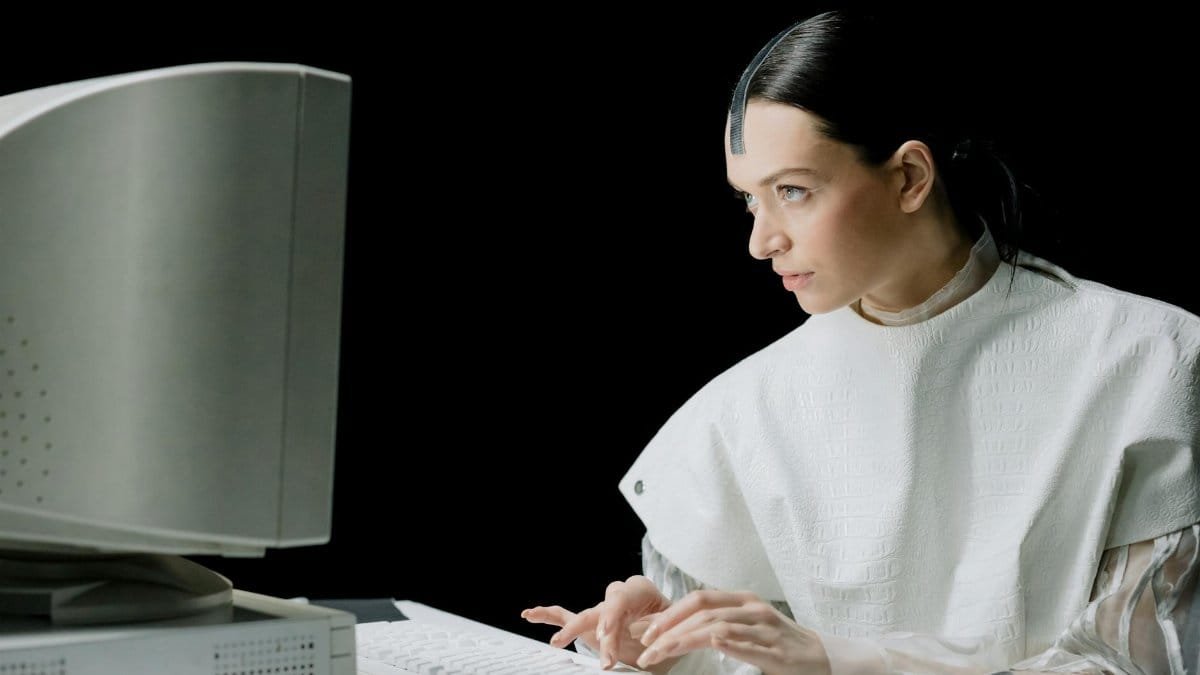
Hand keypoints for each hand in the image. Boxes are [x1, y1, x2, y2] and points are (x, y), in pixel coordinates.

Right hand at [522, 575, 675, 670]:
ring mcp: (602, 609)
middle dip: (600, 632)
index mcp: (641, 591)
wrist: (671, 628)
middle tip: (604, 657)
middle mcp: (618, 597)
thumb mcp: (673, 628)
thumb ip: (662, 633)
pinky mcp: (590, 622)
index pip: (621, 598)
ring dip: (573, 630)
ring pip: (584, 616)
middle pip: (603, 611)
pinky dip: (547, 615)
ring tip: (558, 642)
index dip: (612, 615)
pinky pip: (566, 614)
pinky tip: (529, 614)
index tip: (607, 635)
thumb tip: (651, 642)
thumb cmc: (673, 626)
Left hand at [635, 589, 831, 674]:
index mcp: (742, 600)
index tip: (644, 631)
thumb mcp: (744, 626)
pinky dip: (729, 644)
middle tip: (647, 648)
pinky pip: (749, 646)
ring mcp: (766, 629)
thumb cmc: (776, 644)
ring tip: (663, 654)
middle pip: (703, 612)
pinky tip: (712, 644)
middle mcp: (753, 609)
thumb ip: (714, 623)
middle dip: (670, 629)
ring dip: (685, 641)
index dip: (669, 613)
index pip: (698, 599)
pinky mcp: (777, 652)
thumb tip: (669, 629)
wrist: (821, 659)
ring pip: (719, 628)